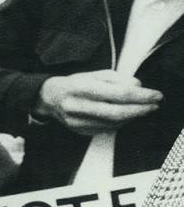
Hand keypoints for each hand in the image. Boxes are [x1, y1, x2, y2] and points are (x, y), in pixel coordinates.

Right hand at [34, 70, 161, 133]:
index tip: (156, 95)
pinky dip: (121, 123)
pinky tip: (125, 116)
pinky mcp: (79, 131)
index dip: (141, 96)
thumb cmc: (75, 84)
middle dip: (140, 110)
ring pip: (114, 123)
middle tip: (154, 106)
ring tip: (142, 109)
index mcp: (82, 87)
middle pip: (117, 113)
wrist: (49, 98)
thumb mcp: (96, 74)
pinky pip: (107, 129)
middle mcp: (78, 106)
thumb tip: (139, 87)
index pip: (118, 94)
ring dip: (132, 117)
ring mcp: (77, 121)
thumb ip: (118, 79)